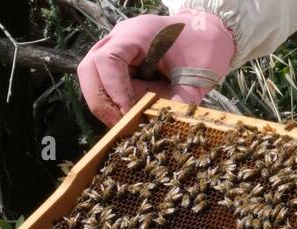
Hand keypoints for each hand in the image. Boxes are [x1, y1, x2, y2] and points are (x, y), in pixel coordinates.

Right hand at [77, 11, 234, 126]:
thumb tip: (161, 128)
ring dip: (105, 103)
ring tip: (126, 122)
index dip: (113, 90)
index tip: (128, 113)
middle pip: (89, 68)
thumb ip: (180, 101)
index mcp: (137, 34)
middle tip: (120, 125)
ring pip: (92, 77)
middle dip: (101, 101)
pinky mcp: (119, 63)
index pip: (107, 60)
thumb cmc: (203, 49)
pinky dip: (113, 101)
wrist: (207, 35)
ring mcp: (116, 49)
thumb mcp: (196, 78)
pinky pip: (104, 83)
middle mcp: (119, 38)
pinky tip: (130, 114)